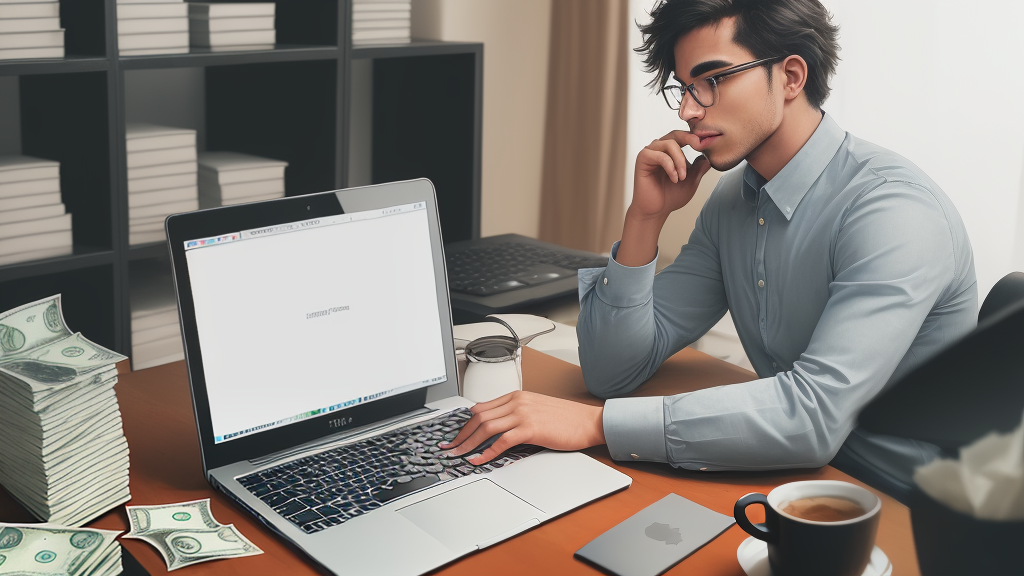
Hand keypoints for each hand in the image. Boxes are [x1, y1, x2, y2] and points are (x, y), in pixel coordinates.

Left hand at [438, 391, 605, 464]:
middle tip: (450, 447)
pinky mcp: (530, 429)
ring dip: (468, 443)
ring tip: (458, 455)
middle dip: (461, 434)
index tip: (456, 435)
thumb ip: (516, 414)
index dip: (465, 423)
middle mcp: (517, 402)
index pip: (482, 407)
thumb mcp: (536, 409)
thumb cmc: (567, 419)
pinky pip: (502, 441)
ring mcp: (523, 414)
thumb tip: (496, 429)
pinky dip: (486, 451)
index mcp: (517, 396)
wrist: (588, 421)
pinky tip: (479, 459)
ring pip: (486, 427)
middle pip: (479, 416)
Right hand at [631, 130, 711, 219]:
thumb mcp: (692, 181)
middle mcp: (659, 149)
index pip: (682, 137)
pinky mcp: (642, 159)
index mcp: (670, 151)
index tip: (706, 144)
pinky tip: (674, 178)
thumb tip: (710, 157)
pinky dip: (670, 166)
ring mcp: (650, 153)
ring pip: (669, 143)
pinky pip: (660, 155)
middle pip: (675, 134)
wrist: (656, 211)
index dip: (694, 138)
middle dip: (689, 139)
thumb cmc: (671, 196)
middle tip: (700, 146)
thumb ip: (699, 168)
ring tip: (682, 177)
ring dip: (680, 160)